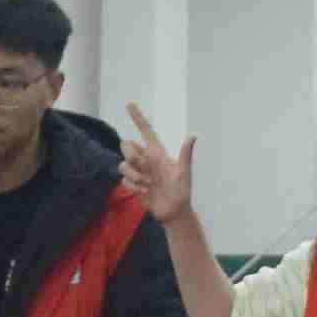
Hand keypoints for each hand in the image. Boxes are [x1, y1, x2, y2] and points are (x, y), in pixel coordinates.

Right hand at [120, 105, 197, 239]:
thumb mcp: (184, 173)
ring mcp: (139, 172)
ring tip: (148, 185)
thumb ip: (185, 154)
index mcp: (158, 153)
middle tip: (146, 170)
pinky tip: (145, 193)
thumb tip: (193, 136)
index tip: (129, 103)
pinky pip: (124, 181)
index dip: (137, 117)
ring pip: (123, 164)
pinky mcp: (134, 184)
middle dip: (132, 156)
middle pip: (127, 146)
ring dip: (133, 176)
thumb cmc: (182, 192)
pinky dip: (133, 187)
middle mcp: (147, 159)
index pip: (146, 130)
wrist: (174, 212)